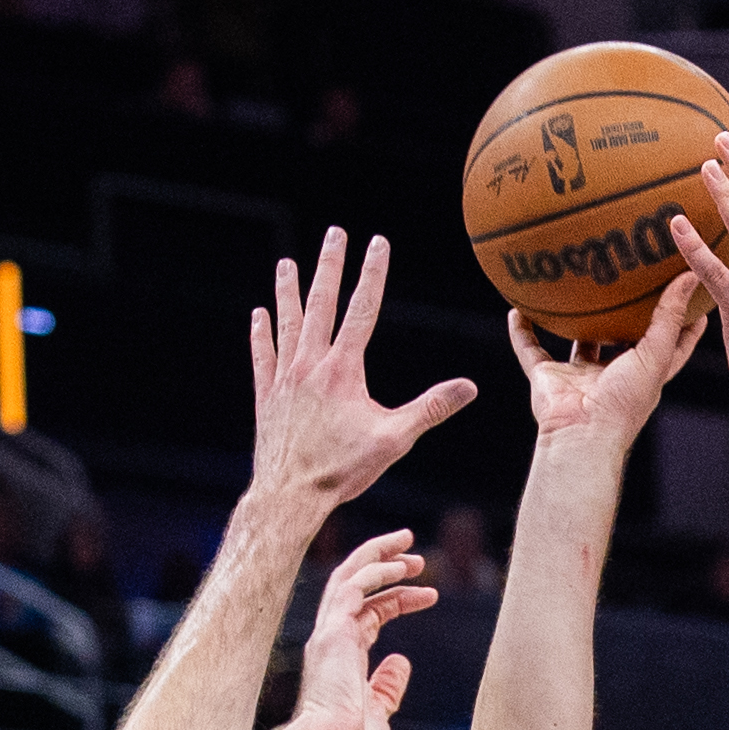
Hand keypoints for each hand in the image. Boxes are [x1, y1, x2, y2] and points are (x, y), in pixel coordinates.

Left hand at [250, 229, 479, 512]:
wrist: (289, 495)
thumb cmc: (342, 470)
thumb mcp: (394, 439)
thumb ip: (431, 408)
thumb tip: (469, 387)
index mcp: (343, 370)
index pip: (362, 310)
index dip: (373, 274)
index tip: (378, 242)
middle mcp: (310, 365)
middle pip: (322, 304)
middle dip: (330, 266)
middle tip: (334, 234)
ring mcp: (284, 378)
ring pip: (287, 323)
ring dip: (289, 292)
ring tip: (286, 265)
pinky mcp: (267, 397)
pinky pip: (263, 356)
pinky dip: (262, 334)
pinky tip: (259, 315)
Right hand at [288, 529, 431, 729]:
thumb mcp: (377, 714)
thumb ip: (386, 687)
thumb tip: (401, 663)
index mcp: (340, 662)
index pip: (368, 618)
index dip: (398, 602)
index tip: (429, 595)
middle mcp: (330, 643)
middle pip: (355, 591)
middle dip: (384, 567)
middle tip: (416, 556)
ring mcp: (328, 636)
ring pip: (349, 579)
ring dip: (380, 558)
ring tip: (411, 546)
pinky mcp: (332, 633)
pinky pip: (353, 587)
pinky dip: (376, 570)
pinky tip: (402, 565)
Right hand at [504, 273, 707, 453]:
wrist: (581, 436)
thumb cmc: (624, 404)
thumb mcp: (655, 355)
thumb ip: (669, 317)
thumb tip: (689, 277)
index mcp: (644, 373)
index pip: (669, 343)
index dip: (682, 319)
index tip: (688, 291)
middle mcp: (612, 375)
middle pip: (621, 339)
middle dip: (625, 314)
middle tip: (630, 278)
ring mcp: (579, 377)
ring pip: (577, 342)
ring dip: (574, 321)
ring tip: (576, 287)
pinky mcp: (548, 379)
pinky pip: (530, 351)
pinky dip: (522, 333)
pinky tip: (517, 310)